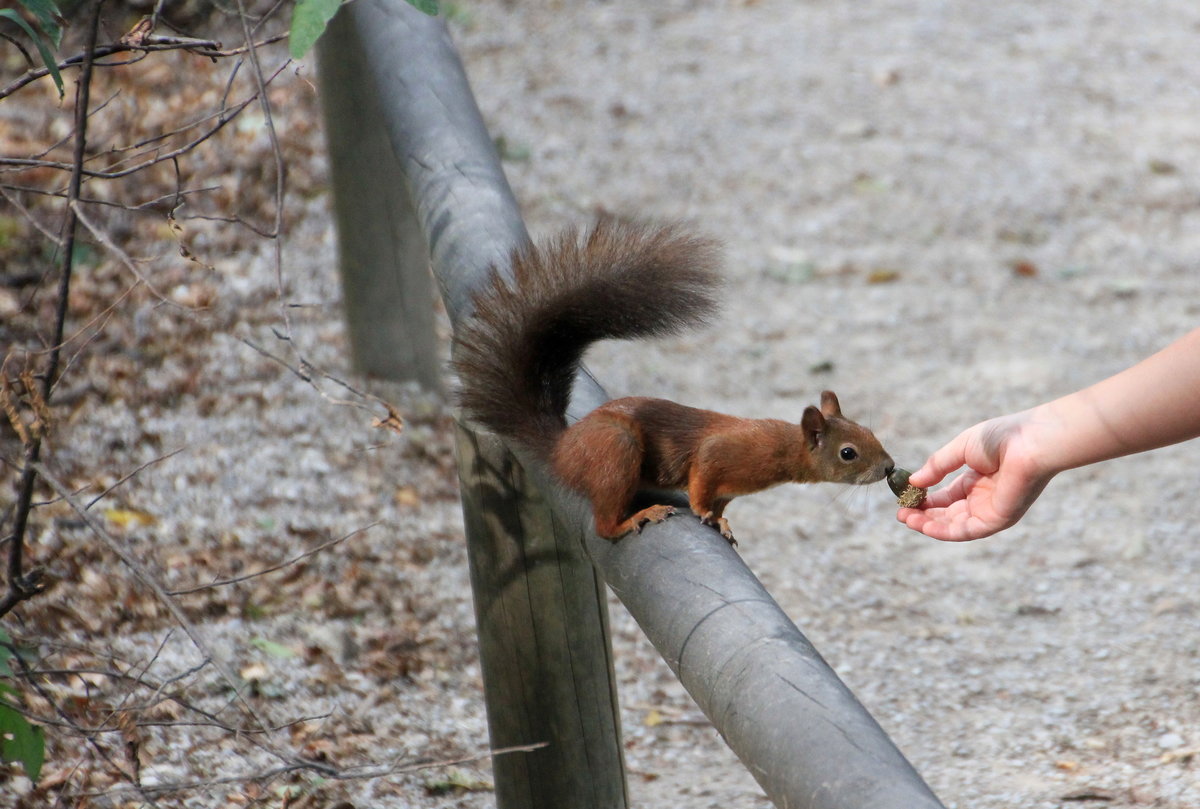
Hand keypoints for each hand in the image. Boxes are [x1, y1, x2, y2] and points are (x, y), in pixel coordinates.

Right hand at [897, 412, 1055, 540]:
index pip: (946, 496)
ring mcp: (991, 510)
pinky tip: (925, 526)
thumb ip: (937, 466)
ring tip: (906, 518)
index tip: (904, 499)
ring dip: (929, 524)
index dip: (925, 499)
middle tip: (901, 513)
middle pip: (947, 513)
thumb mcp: (961, 448)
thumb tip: (913, 481)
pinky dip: (944, 531)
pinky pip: (967, 531)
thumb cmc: (1002, 438)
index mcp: (977, 480)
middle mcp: (983, 498)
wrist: (1031, 441)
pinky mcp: (998, 520)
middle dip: (923, 514)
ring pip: (954, 525)